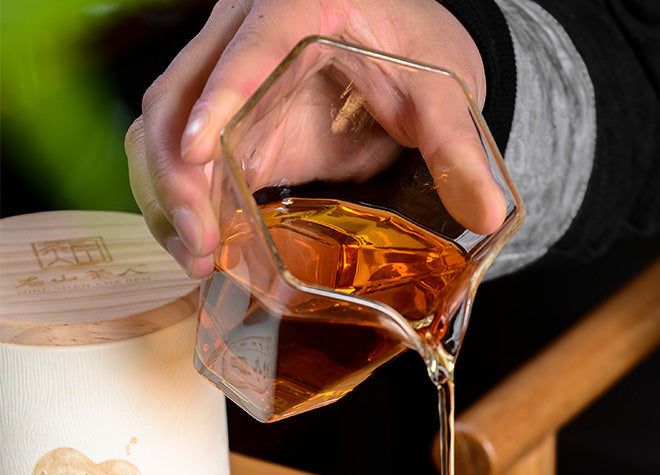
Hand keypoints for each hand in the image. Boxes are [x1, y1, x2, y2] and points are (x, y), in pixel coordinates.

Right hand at [124, 0, 506, 276]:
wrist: (404, 49)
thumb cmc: (417, 53)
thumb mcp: (443, 96)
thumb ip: (458, 151)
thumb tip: (487, 214)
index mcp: (303, 6)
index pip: (251, 43)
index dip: (220, 97)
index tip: (198, 152)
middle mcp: (246, 29)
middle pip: (178, 90)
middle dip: (175, 171)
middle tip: (200, 240)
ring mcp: (227, 74)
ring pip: (164, 124)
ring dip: (170, 194)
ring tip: (197, 257)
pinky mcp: (227, 118)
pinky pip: (182, 156)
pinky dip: (184, 202)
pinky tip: (202, 247)